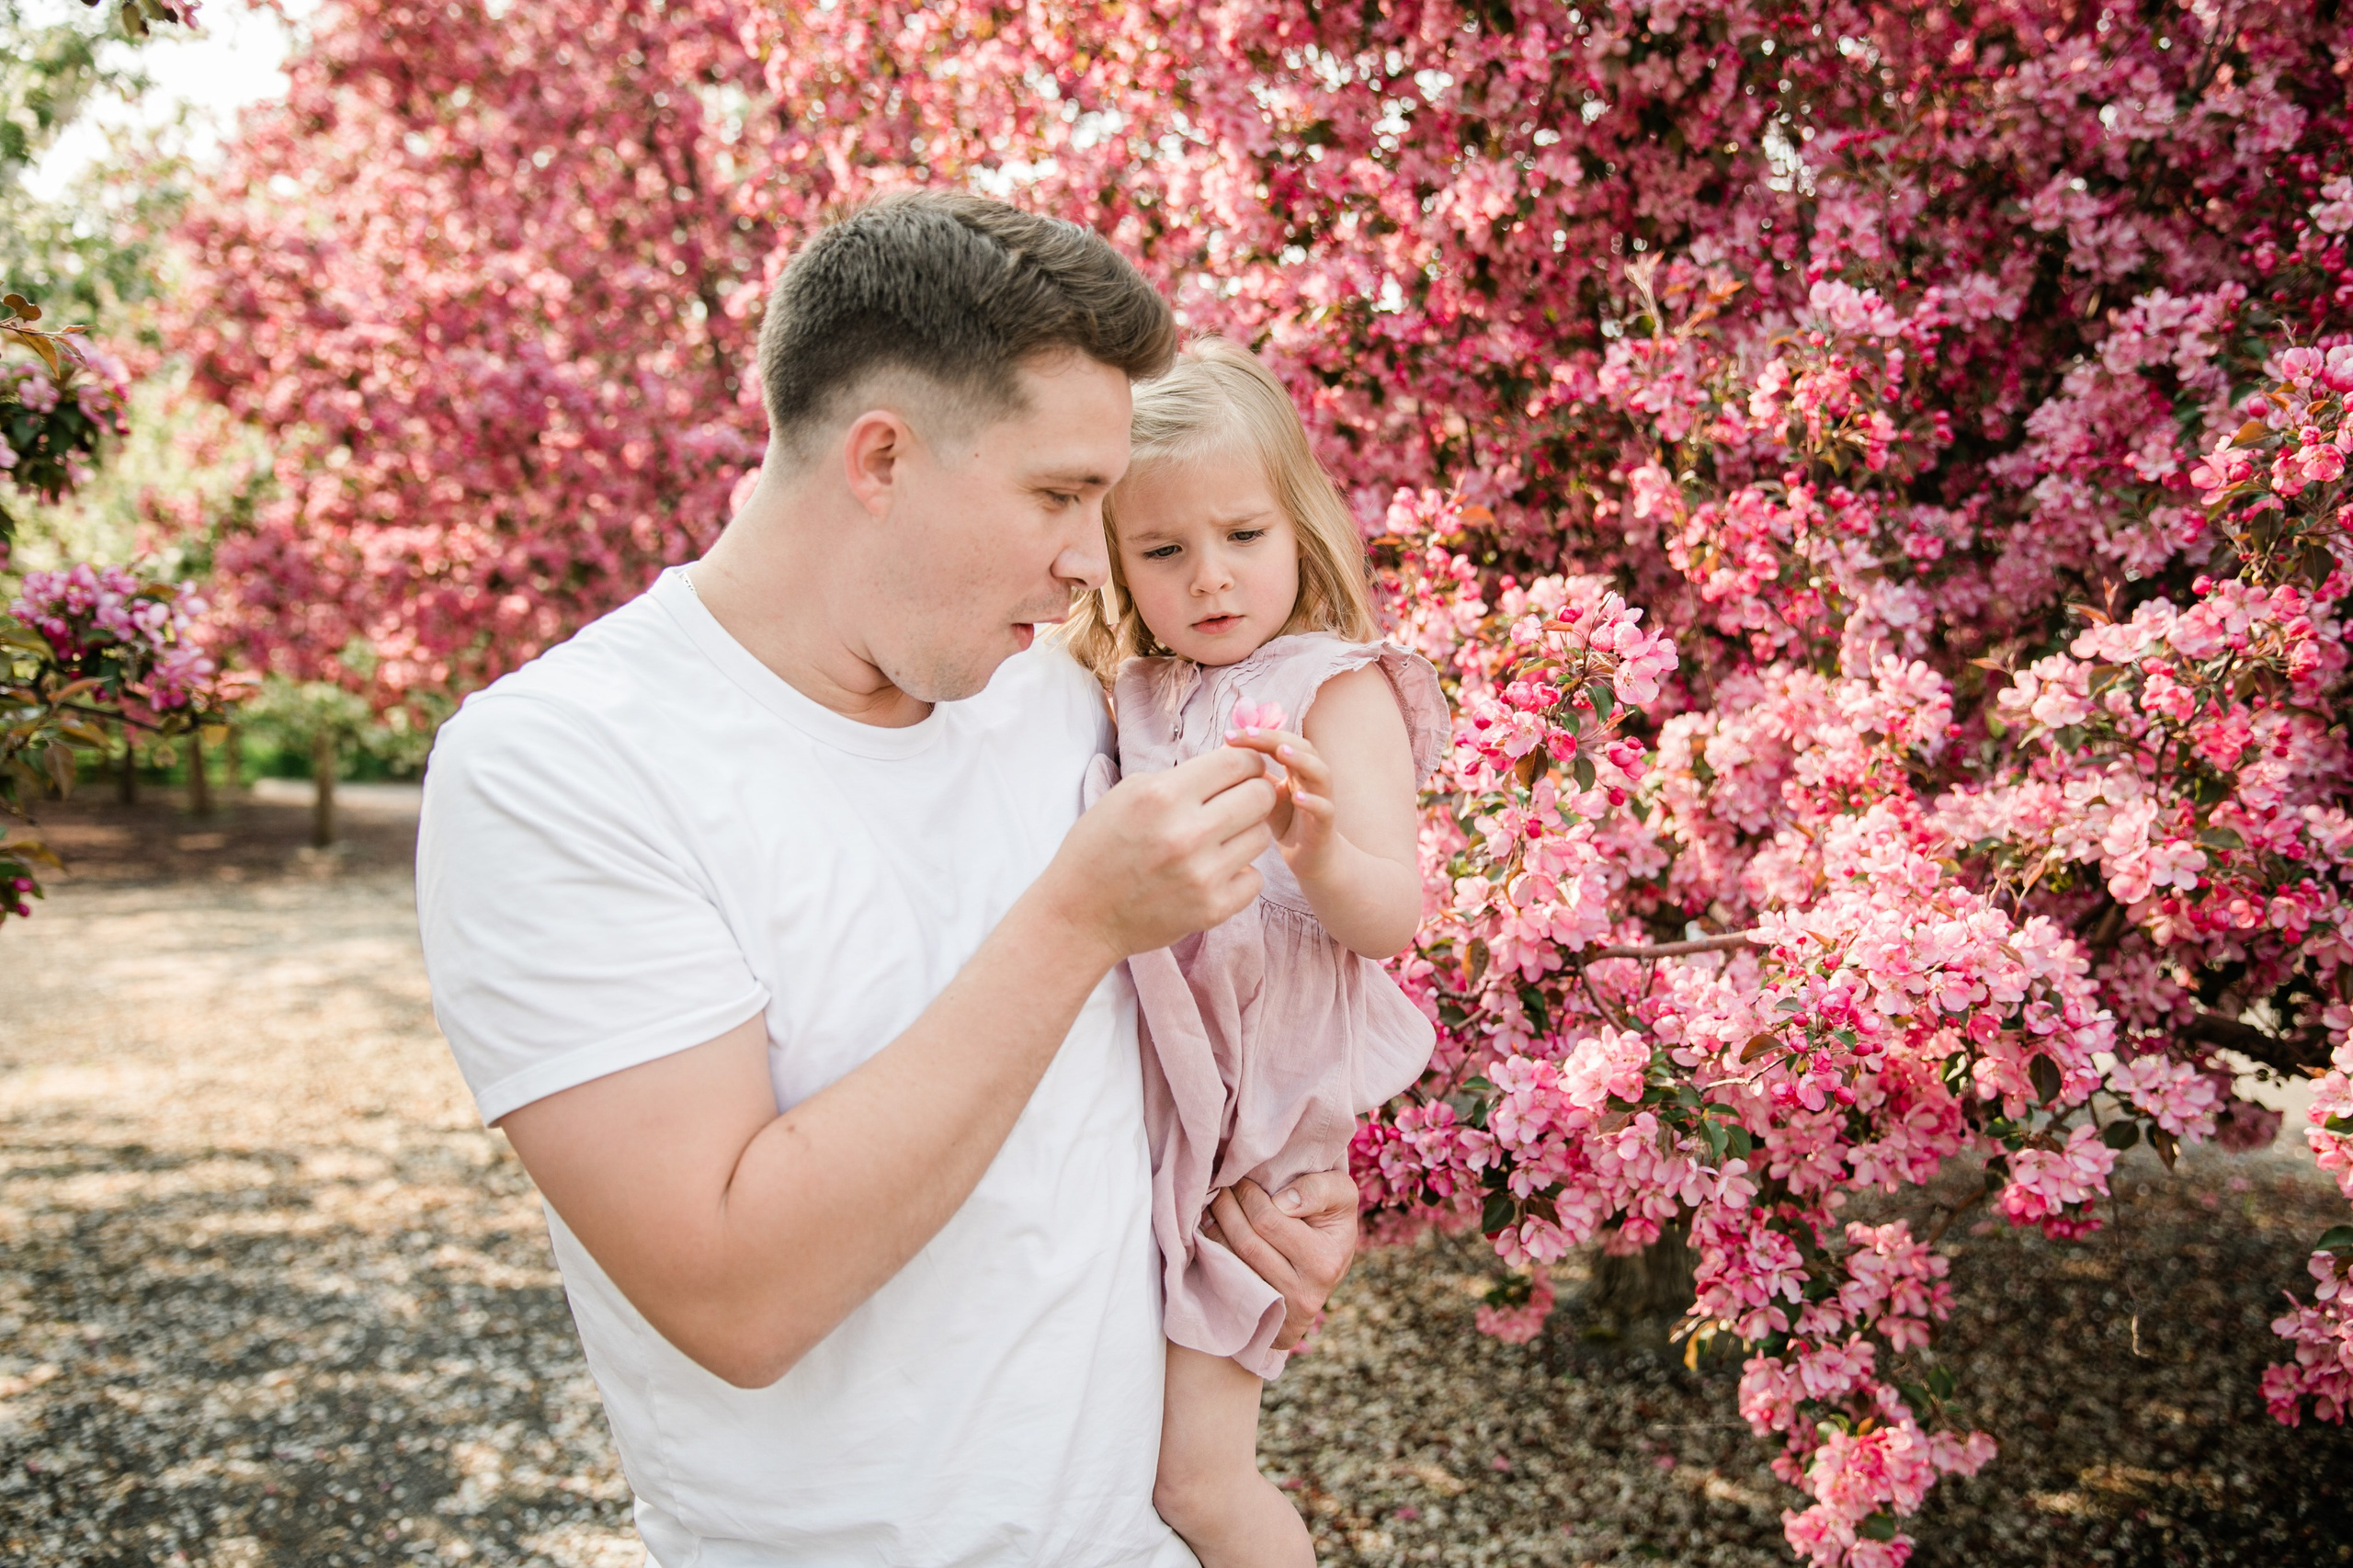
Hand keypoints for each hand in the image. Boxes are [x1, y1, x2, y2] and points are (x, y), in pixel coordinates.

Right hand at [1042, 745, 1276, 963]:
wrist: (1079, 915)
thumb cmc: (1100, 847)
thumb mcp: (1128, 794)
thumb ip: (1180, 778)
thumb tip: (1233, 764)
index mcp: (1162, 796)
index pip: (1237, 762)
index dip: (1246, 762)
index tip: (1240, 770)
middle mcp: (1185, 833)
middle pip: (1260, 795)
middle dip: (1254, 792)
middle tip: (1237, 802)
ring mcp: (1202, 875)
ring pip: (1262, 835)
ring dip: (1245, 833)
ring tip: (1218, 839)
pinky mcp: (1212, 909)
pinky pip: (1255, 878)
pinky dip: (1239, 874)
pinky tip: (1213, 872)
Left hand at [1200, 1171, 1359, 1349]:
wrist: (1327, 1271)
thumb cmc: (1331, 1224)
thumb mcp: (1342, 1198)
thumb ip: (1321, 1189)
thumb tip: (1281, 1201)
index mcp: (1324, 1260)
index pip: (1270, 1221)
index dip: (1249, 1195)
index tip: (1242, 1178)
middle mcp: (1303, 1291)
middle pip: (1247, 1242)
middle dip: (1227, 1207)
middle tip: (1221, 1185)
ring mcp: (1280, 1307)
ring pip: (1234, 1261)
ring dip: (1216, 1227)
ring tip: (1214, 1203)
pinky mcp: (1262, 1314)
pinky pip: (1228, 1278)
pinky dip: (1215, 1249)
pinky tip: (1212, 1228)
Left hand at [1224, 729, 1337, 874]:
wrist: (1310, 859)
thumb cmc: (1284, 824)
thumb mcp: (1261, 798)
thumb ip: (1248, 778)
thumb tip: (1219, 756)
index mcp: (1296, 768)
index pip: (1280, 741)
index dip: (1257, 735)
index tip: (1229, 735)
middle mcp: (1312, 778)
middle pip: (1302, 747)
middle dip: (1276, 738)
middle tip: (1250, 734)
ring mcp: (1323, 799)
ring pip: (1320, 772)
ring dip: (1301, 760)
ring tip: (1281, 752)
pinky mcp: (1327, 824)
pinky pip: (1325, 808)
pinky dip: (1313, 802)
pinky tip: (1297, 798)